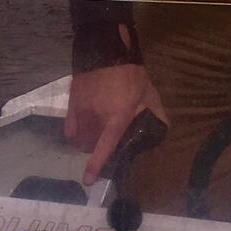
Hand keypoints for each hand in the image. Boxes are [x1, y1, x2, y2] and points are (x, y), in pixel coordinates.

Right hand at [65, 63, 167, 185]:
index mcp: (116, 117)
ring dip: (87, 143)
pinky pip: (69, 127)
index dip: (95, 165)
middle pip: (91, 144)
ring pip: (80, 137)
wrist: (107, 50)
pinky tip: (80, 132)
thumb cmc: (131, 74)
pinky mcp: (72, 102)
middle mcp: (95, 117)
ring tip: (95, 138)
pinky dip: (74, 133)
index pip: (104, 146)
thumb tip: (162, 132)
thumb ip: (156, 115)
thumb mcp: (150, 94)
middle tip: (108, 143)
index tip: (88, 180)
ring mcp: (81, 109)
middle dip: (98, 149)